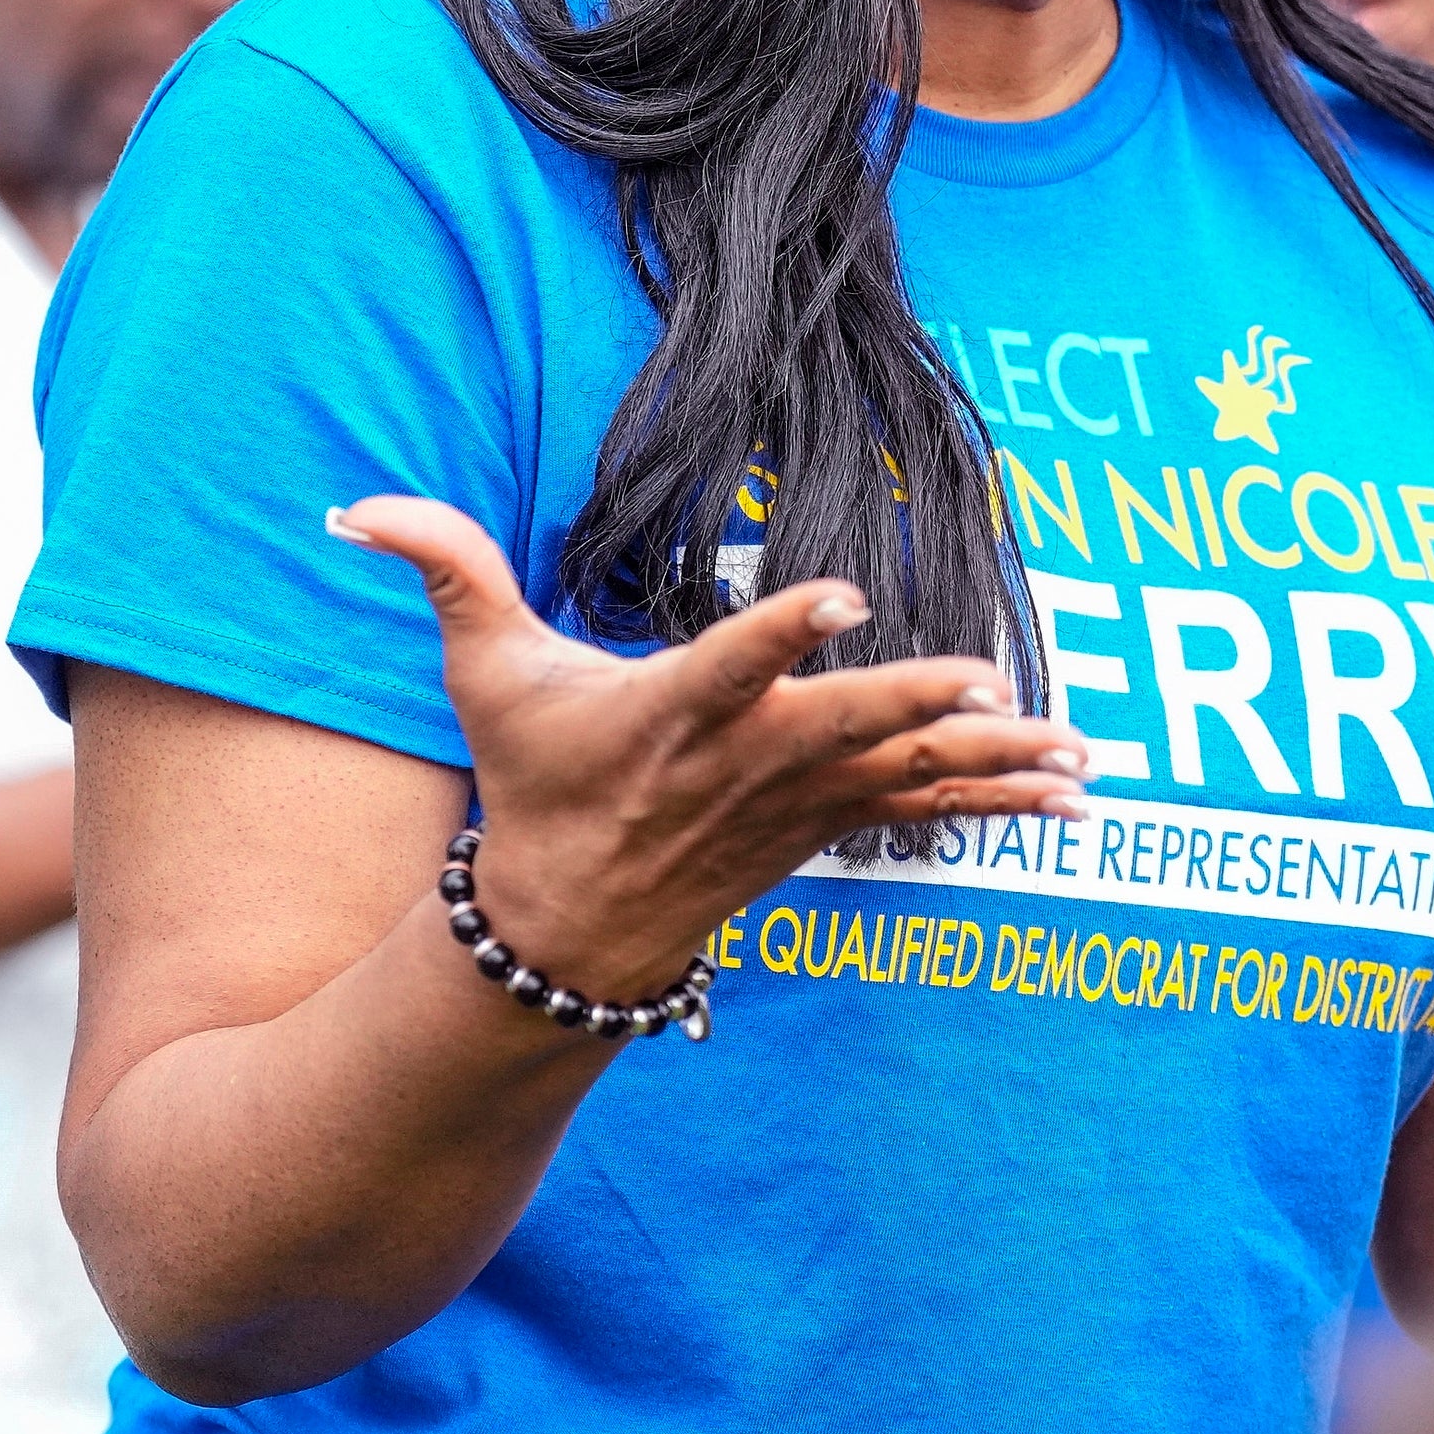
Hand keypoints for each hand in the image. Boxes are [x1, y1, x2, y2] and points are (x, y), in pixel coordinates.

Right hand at [330, 496, 1087, 1000]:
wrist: (567, 927)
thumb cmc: (535, 781)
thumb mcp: (483, 675)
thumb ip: (444, 572)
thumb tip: (353, 506)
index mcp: (669, 713)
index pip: (731, 663)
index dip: (784, 631)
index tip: (843, 594)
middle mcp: (743, 761)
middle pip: (840, 725)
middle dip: (912, 702)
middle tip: (989, 679)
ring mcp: (798, 802)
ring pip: (907, 774)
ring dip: (996, 761)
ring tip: (1081, 751)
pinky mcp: (830, 825)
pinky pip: (927, 810)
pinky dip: (1002, 801)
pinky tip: (1077, 794)